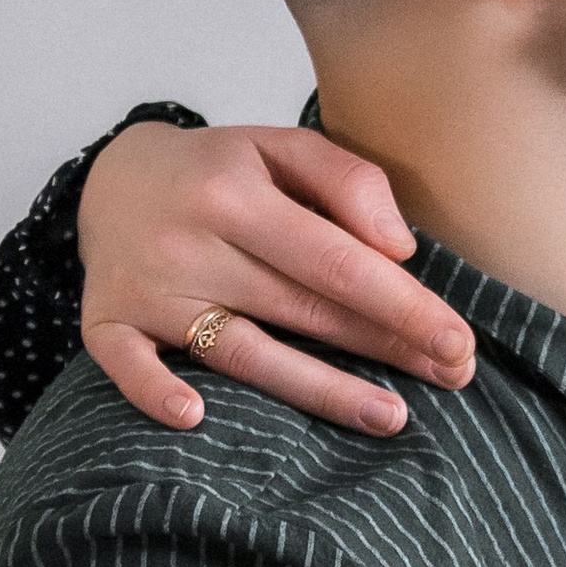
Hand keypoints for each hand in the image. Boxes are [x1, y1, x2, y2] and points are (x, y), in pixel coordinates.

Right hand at [78, 121, 475, 435]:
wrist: (110, 178)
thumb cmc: (217, 171)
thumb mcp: (279, 148)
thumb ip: (346, 180)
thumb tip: (399, 246)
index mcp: (235, 195)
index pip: (336, 260)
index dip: (401, 304)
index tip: (458, 339)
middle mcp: (189, 245)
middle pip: (303, 309)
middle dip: (385, 347)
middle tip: (454, 376)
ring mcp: (147, 290)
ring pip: (243, 352)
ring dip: (319, 391)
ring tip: (392, 416)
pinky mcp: (107, 323)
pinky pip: (127, 367)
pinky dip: (155, 393)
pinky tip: (196, 418)